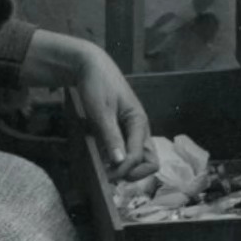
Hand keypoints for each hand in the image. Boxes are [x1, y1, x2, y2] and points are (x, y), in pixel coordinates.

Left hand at [22, 32, 156, 181]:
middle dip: (133, 173)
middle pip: (149, 161)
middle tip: (110, 175)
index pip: (139, 157)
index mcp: (139, 122)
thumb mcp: (101, 111)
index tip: (106, 174)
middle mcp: (140, 127)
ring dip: (127, 168)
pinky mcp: (124, 128)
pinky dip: (119, 159)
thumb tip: (120, 163)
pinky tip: (103, 158)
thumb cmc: (96, 85)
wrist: (91, 65)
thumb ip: (111, 136)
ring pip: (141, 157)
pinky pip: (128, 150)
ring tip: (106, 169)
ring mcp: (133, 128)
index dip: (124, 170)